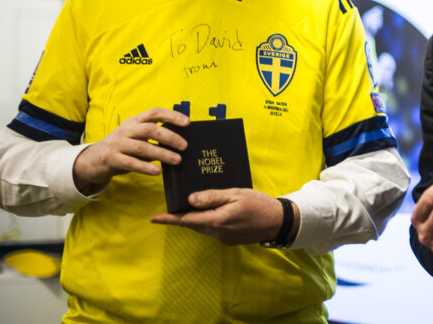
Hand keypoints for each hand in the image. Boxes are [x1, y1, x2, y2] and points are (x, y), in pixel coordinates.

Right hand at [72, 107, 188, 191]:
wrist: (92, 160)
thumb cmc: (122, 147)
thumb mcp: (135, 136)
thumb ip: (153, 136)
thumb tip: (179, 141)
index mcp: (134, 121)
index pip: (154, 112)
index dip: (172, 115)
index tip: (187, 122)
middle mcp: (126, 130)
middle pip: (150, 129)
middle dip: (169, 137)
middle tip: (184, 146)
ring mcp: (118, 144)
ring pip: (142, 147)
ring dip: (161, 154)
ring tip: (177, 160)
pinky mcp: (112, 159)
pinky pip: (131, 163)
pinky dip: (145, 167)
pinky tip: (157, 171)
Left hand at [151, 188, 286, 245]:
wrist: (278, 222)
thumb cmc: (259, 204)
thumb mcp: (236, 194)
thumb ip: (213, 197)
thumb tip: (190, 200)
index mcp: (217, 220)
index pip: (187, 219)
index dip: (169, 219)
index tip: (153, 218)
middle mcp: (217, 232)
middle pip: (193, 223)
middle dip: (181, 216)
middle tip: (171, 205)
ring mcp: (223, 238)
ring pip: (202, 227)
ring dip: (195, 218)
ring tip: (192, 205)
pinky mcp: (229, 239)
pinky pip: (212, 229)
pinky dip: (207, 220)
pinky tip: (212, 210)